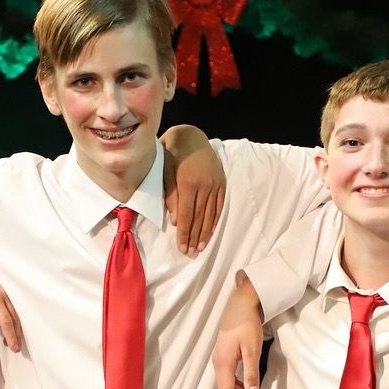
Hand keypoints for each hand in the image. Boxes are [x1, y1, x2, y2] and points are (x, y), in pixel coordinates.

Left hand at [0, 240, 21, 350]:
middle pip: (15, 318)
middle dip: (16, 334)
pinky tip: (11, 323)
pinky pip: (14, 306)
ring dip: (16, 327)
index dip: (11, 336)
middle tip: (16, 348)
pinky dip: (15, 317)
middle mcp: (5, 295)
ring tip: (13, 339)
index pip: (6, 322)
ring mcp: (6, 291)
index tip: (14, 348)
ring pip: (16, 312)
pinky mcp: (5, 289)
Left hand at [161, 125, 224, 254]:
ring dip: (206, 233)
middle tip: (191, 253)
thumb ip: (170, 196)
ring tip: (200, 248)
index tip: (182, 247)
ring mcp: (216, 184)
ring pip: (211, 214)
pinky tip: (211, 232)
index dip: (185, 233)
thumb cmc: (172, 153)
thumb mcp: (165, 171)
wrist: (192, 135)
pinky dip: (215, 220)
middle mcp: (205, 185)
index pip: (187, 215)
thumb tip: (177, 221)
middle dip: (194, 237)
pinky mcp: (222, 183)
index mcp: (188, 182)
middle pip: (200, 218)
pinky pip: (219, 206)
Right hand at [211, 276, 264, 388]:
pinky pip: (228, 375)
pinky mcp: (224, 355)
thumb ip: (251, 373)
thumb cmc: (247, 325)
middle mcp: (217, 363)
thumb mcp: (252, 350)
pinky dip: (237, 384)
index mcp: (223, 363)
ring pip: (226, 383)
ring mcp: (219, 359)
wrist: (241, 304)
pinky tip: (247, 386)